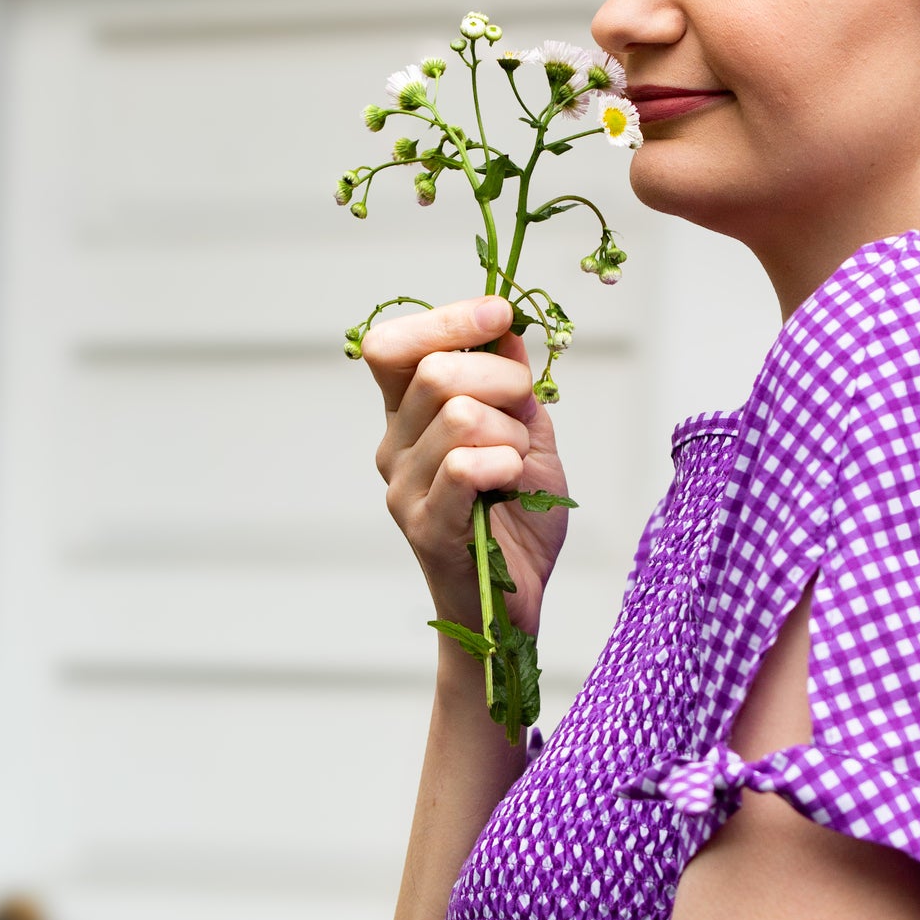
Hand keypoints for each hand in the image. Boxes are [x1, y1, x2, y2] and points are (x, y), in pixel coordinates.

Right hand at [364, 294, 573, 639]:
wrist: (515, 606)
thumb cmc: (517, 523)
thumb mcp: (526, 438)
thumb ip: (513, 388)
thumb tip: (505, 328)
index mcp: (409, 420)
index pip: (392, 346)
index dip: (444, 320)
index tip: (499, 313)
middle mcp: (394, 449)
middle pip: (433, 372)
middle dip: (500, 378)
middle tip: (525, 411)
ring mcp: (404, 489)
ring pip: (456, 416)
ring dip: (509, 431)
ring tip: (518, 465)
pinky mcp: (427, 527)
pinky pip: (464, 467)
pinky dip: (503, 464)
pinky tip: (511, 483)